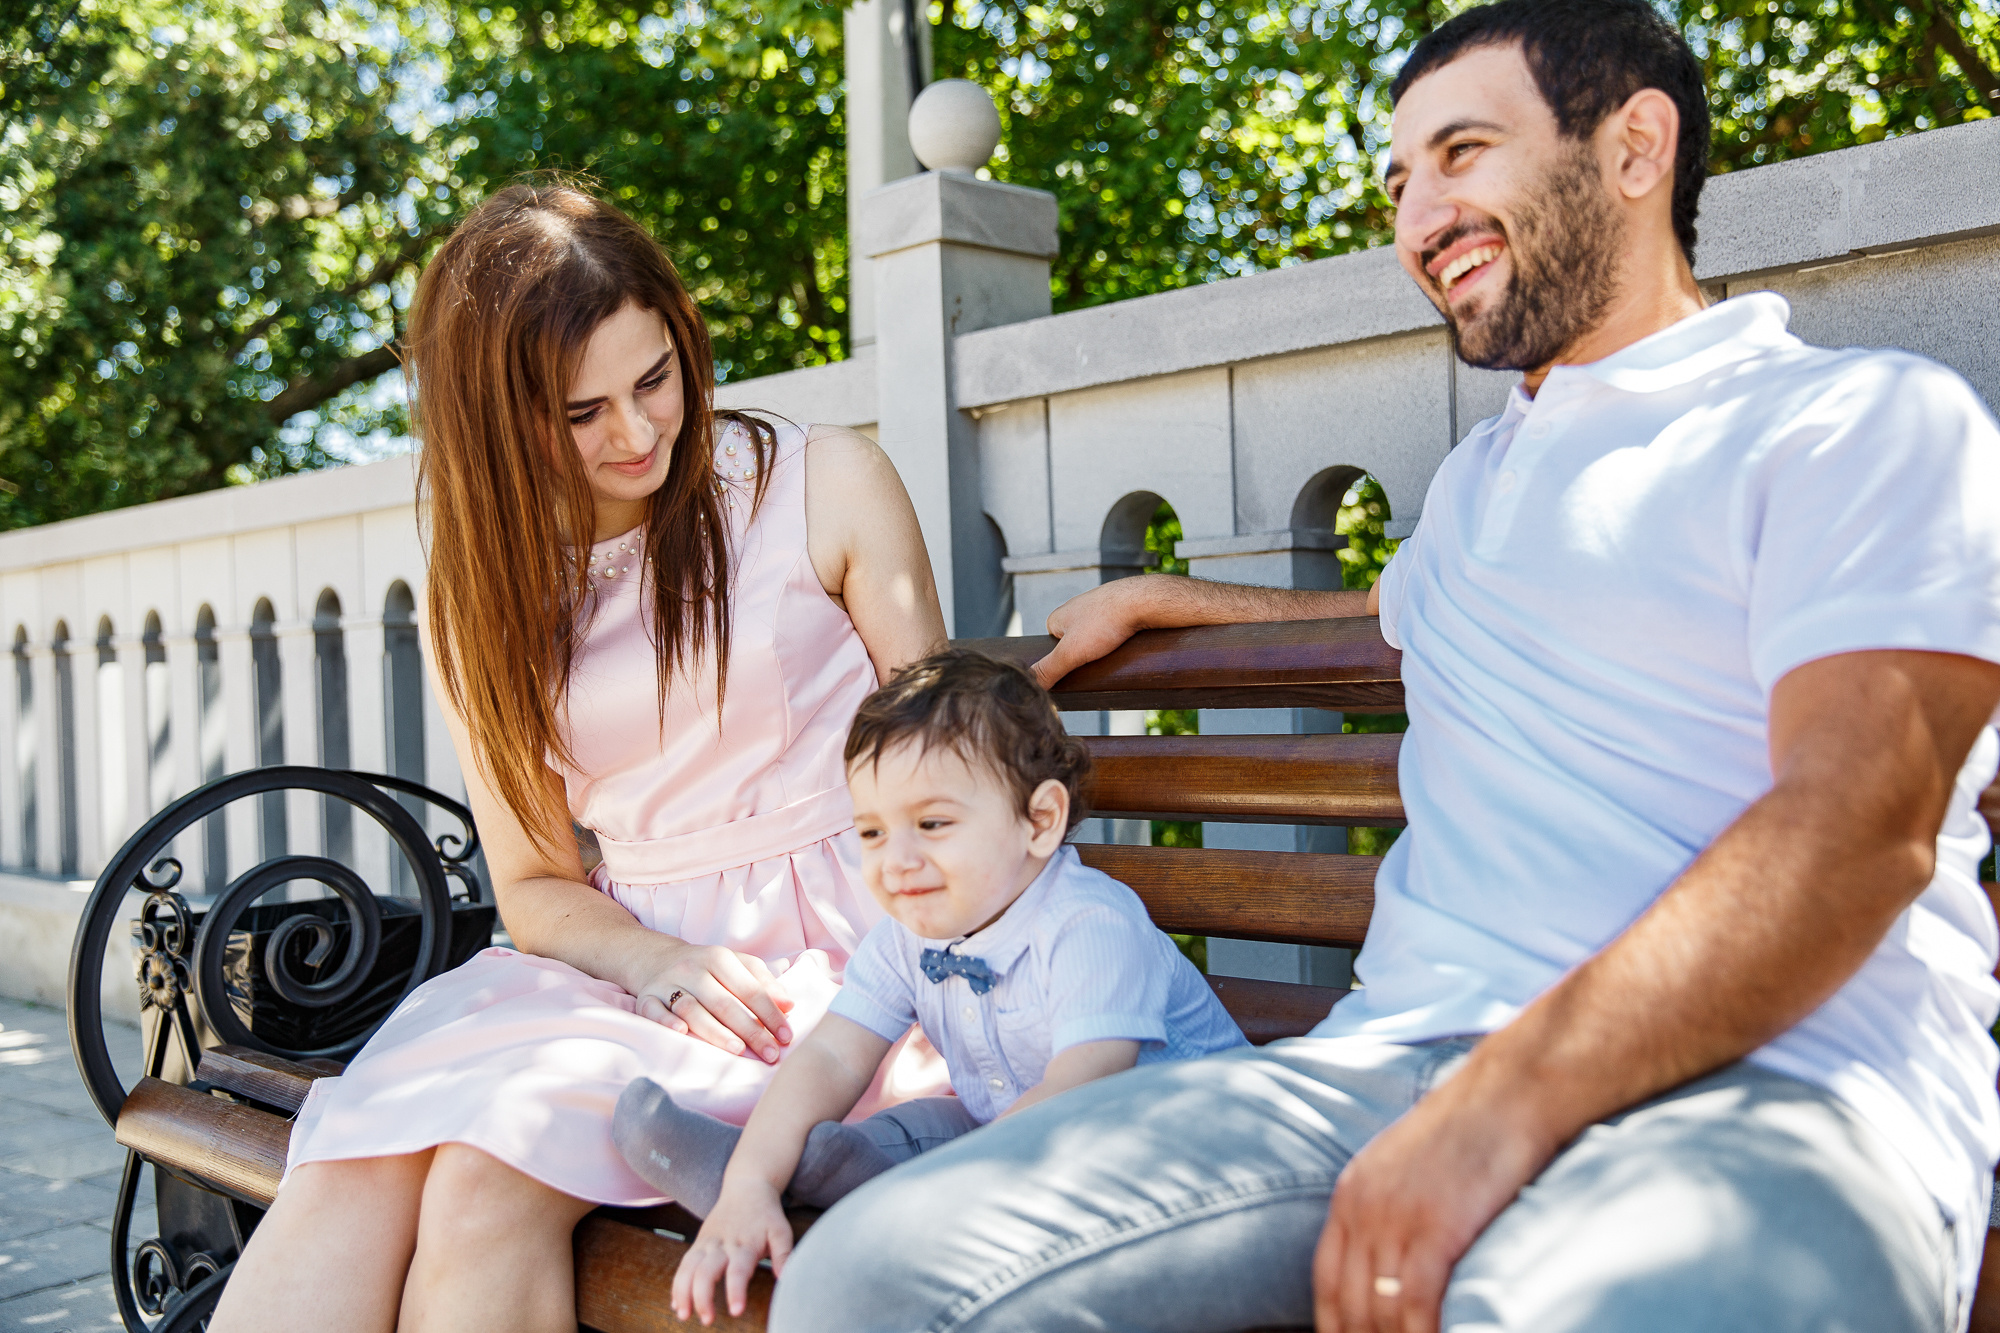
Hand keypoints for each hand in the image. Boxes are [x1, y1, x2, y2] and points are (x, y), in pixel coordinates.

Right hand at [636, 944, 795, 1062]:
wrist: (657, 959)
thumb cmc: (708, 968)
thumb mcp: (737, 964)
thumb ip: (764, 982)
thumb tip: (789, 1005)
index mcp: (719, 958)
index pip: (750, 989)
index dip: (770, 1013)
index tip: (787, 1036)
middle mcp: (692, 969)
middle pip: (724, 1003)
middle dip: (751, 1030)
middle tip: (771, 1054)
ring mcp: (667, 983)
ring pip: (692, 1009)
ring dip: (715, 1031)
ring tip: (738, 1050)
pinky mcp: (646, 998)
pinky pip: (654, 1011)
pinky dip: (667, 1022)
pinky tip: (682, 1034)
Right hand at [672, 1179, 793, 1324]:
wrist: (747, 1187)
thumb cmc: (766, 1214)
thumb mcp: (781, 1230)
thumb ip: (784, 1255)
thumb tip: (786, 1278)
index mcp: (745, 1244)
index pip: (738, 1270)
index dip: (735, 1291)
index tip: (735, 1311)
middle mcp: (722, 1244)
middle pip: (706, 1272)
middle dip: (703, 1297)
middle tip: (708, 1320)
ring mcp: (707, 1243)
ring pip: (688, 1268)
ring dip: (683, 1292)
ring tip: (684, 1315)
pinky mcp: (698, 1243)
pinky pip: (683, 1264)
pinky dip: (677, 1284)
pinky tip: (676, 1303)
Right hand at [1031, 576, 1167, 687]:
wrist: (1142, 600)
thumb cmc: (1105, 623)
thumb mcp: (1071, 653)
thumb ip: (1048, 670)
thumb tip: (1030, 685)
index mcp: (1058, 616)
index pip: (1052, 646)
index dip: (1062, 660)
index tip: (1074, 667)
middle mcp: (1076, 608)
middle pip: (1074, 642)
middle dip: (1084, 654)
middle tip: (1096, 661)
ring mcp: (1098, 605)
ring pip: (1095, 636)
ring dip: (1102, 647)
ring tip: (1113, 652)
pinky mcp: (1119, 607)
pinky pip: (1113, 629)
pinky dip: (1117, 638)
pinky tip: (1124, 643)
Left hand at [1313, 1072, 1559, 1332]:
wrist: (1510, 1091)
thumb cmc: (1470, 1129)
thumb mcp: (1406, 1166)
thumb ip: (1387, 1208)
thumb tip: (1390, 1261)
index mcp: (1351, 1194)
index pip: (1327, 1282)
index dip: (1333, 1326)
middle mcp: (1364, 1209)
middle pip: (1350, 1304)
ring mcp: (1398, 1217)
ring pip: (1380, 1311)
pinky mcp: (1436, 1227)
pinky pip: (1415, 1301)